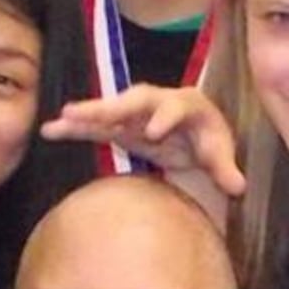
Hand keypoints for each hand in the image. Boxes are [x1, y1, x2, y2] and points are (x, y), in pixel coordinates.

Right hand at [42, 83, 245, 197]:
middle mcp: (157, 102)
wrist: (194, 134)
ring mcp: (135, 113)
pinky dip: (75, 127)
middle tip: (92, 113)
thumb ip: (225, 169)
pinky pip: (95, 125)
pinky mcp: (118, 126)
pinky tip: (51, 130)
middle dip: (113, 106)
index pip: (174, 107)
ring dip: (85, 114)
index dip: (164, 118)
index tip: (153, 133)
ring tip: (60, 119)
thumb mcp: (219, 153)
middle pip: (134, 100)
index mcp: (186, 104)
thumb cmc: (208, 140)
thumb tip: (237, 187)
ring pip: (108, 110)